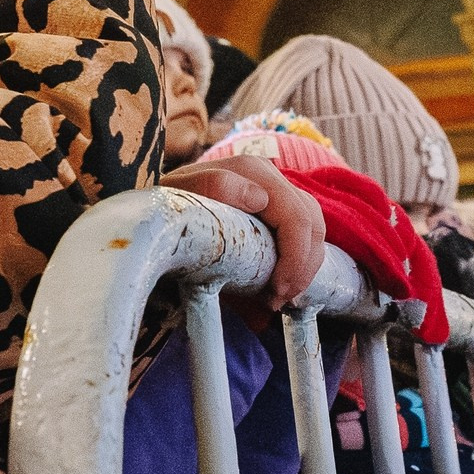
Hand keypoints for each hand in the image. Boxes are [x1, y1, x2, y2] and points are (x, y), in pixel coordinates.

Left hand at [161, 154, 326, 309]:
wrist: (159, 206)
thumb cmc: (169, 205)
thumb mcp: (178, 198)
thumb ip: (210, 188)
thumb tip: (258, 198)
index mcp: (250, 171)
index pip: (296, 217)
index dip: (294, 260)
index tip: (273, 295)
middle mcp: (267, 176)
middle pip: (310, 222)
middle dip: (300, 268)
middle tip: (276, 302)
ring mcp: (274, 188)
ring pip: (313, 227)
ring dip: (303, 267)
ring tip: (278, 297)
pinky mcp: (276, 206)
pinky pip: (306, 231)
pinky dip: (300, 261)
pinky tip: (282, 285)